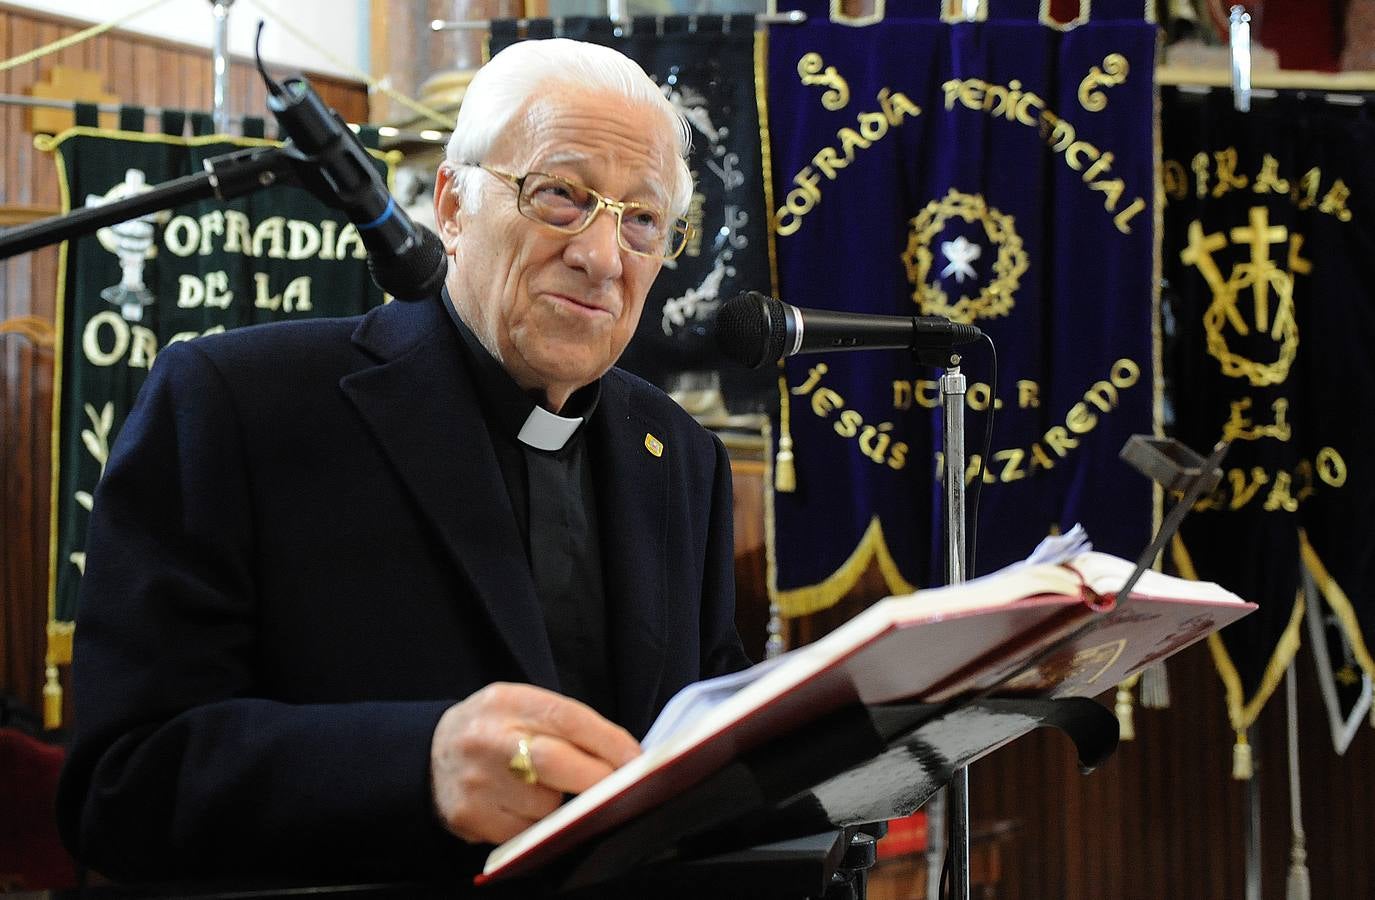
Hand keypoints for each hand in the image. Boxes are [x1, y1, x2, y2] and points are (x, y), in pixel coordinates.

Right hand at [430, 682, 640, 843]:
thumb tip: (625, 757)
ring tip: (550, 792)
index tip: (637, 761)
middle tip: (622, 790)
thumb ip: (567, 725)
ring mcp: (476, 780)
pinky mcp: (470, 817)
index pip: (567, 718)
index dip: (609, 742)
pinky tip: (526, 810)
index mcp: (509, 701)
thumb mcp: (523, 707)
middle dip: (597, 779)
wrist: (429, 755)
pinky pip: (524, 832)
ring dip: (562, 806)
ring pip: (543, 804)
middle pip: (555, 762)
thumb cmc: (494, 729)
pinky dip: (538, 827)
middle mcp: (487, 738)